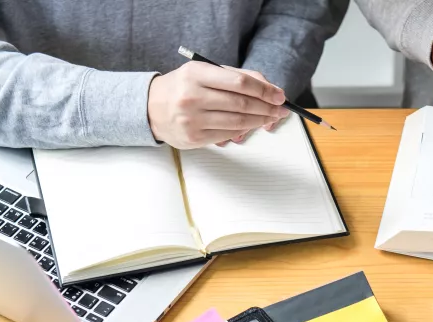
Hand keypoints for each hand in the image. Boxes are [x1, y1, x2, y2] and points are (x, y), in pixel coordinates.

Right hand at [147, 62, 288, 148]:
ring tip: (271, 117)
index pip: (239, 83)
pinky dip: (244, 130)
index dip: (264, 90)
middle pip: (242, 104)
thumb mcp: (204, 72)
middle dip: (267, 107)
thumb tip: (268, 88)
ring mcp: (192, 120)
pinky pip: (227, 134)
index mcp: (196, 74)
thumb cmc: (183, 88)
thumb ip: (236, 76)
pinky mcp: (194, 138)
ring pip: (237, 122)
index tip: (279, 95)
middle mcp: (192, 97)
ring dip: (260, 120)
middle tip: (281, 109)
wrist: (151, 108)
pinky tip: (252, 125)